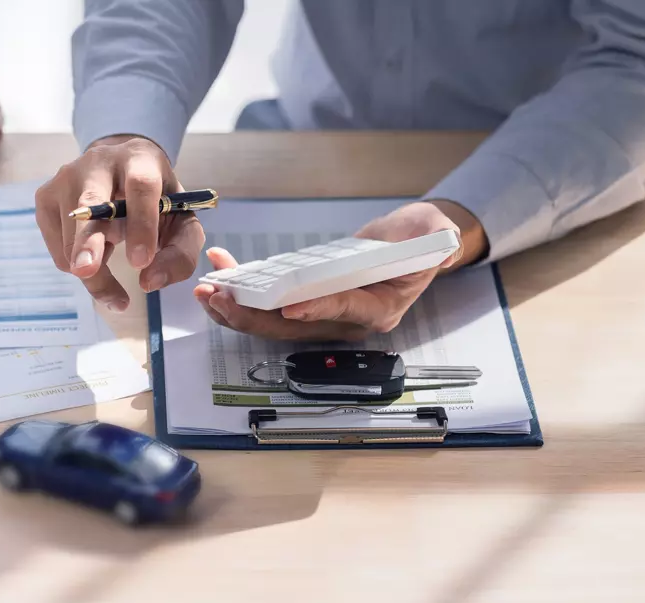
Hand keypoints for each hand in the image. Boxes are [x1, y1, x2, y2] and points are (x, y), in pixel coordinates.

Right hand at [34, 135, 205, 311]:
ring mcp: (65, 178)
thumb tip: (150, 281)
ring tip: (110, 272)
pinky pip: (58, 250)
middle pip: (90, 202)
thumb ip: (179, 253)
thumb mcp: (180, 222)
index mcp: (140, 159)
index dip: (141, 224)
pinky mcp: (45, 198)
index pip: (141, 186)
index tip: (142, 262)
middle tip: (87, 271)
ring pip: (72, 238)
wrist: (120, 173)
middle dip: (88, 240)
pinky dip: (78, 264)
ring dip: (94, 271)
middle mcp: (98, 161)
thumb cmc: (155, 202)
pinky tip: (93, 250)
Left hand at [194, 201, 485, 340]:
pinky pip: (268, 304)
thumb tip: (438, 244)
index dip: (315, 309)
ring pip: (272, 321)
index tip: (287, 307)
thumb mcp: (432, 234)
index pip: (343, 311)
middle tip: (220, 300)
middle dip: (253, 315)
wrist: (407, 246)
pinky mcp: (305, 303)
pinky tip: (221, 273)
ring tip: (207, 292)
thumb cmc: (418, 240)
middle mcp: (345, 321)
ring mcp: (322, 316)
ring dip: (237, 309)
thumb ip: (432, 239)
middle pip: (294, 326)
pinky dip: (243, 291)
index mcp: (378, 309)